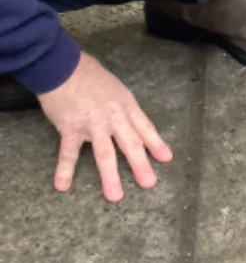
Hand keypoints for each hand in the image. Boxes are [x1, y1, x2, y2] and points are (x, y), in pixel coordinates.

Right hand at [37, 52, 172, 200]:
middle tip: (149, 183)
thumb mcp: (116, 88)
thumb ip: (122, 108)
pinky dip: (65, 169)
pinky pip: (68, 152)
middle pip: (130, 144)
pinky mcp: (70, 128)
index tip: (166, 159)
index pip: (145, 128)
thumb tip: (129, 123)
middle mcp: (113, 118)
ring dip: (110, 176)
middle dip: (140, 165)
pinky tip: (62, 185)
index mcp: (126, 106)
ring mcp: (92, 125)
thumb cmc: (89, 75)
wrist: (63, 67)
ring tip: (115, 196)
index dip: (156, 143)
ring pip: (104, 153)